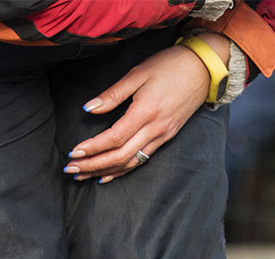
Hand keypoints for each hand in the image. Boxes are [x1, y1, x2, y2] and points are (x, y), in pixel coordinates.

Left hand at [64, 33, 229, 183]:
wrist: (203, 70)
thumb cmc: (170, 66)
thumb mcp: (138, 73)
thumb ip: (113, 94)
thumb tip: (89, 109)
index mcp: (145, 112)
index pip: (114, 138)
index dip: (92, 148)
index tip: (74, 153)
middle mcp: (154, 130)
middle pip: (119, 157)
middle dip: (93, 166)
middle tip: (71, 170)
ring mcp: (161, 137)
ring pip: (130, 163)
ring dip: (105, 171)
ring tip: (83, 176)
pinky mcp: (165, 139)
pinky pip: (141, 160)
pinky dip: (123, 171)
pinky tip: (108, 176)